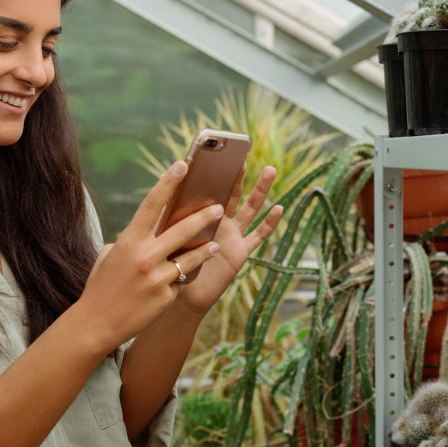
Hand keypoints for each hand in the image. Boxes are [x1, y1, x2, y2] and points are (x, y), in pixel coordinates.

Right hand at [71, 161, 229, 351]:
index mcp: (129, 241)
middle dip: (203, 217)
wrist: (96, 324)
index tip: (183, 165)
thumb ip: (131, 242)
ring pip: (190, 258)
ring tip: (215, 243)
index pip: (152, 204)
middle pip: (182, 230)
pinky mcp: (166, 297)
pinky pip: (180, 282)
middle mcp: (145, 257)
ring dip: (204, 248)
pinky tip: (184, 278)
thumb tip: (148, 231)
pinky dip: (182, 279)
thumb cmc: (101, 286)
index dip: (168, 183)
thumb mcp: (110, 256)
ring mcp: (157, 278)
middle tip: (218, 207)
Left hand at [172, 165, 282, 315]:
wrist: (179, 293)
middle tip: (242, 155)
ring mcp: (232, 235)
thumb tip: (168, 192)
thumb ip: (172, 217)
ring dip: (261, 190)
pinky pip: (258, 236)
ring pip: (250, 208)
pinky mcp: (241, 251)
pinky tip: (279, 208)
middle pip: (232, 193)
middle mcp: (219, 222)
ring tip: (270, 170)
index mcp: (200, 214)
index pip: (209, 188)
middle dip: (238, 175)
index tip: (218, 153)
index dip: (214, 172)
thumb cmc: (170, 264)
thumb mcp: (168, 236)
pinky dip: (270, 223)